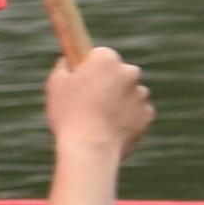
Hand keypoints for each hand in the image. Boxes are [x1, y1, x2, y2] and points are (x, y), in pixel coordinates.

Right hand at [43, 46, 152, 160]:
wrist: (90, 149)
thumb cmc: (69, 115)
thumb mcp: (55, 85)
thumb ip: (63, 66)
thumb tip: (68, 60)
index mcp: (106, 59)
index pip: (101, 55)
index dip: (91, 68)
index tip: (84, 79)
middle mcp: (129, 72)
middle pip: (119, 73)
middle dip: (109, 83)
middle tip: (91, 100)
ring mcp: (141, 94)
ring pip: (130, 92)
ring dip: (119, 100)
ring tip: (100, 118)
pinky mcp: (148, 114)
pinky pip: (138, 112)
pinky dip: (128, 118)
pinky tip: (112, 128)